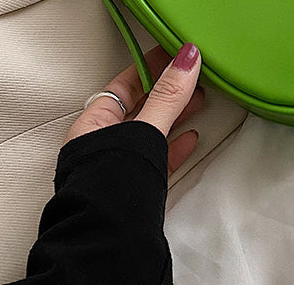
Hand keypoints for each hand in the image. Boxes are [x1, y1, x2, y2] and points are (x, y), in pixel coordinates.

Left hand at [65, 43, 204, 173]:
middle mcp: (102, 142)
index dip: (152, 66)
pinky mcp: (135, 185)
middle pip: (140, 105)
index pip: (125, 83)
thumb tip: (187, 58)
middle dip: (169, 89)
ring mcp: (118, 165)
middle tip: (194, 73)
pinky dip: (175, 144)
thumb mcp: (146, 129)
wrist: (110, 241)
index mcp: (93, 123)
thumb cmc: (113, 184)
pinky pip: (157, 156)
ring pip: (151, 131)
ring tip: (200, 100)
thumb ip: (168, 95)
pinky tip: (191, 138)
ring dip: (176, 114)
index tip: (175, 52)